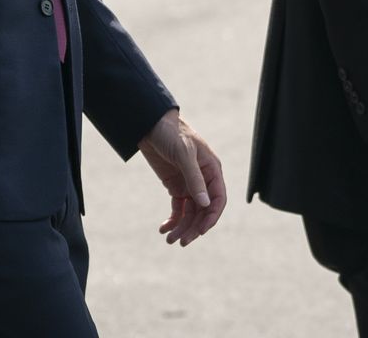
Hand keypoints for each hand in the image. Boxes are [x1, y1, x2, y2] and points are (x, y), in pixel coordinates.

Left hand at [137, 109, 227, 245]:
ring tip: (169, 240)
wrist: (149, 124)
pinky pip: (178, 208)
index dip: (211, 217)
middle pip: (203, 210)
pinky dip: (172, 220)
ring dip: (182, 227)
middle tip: (181, 242)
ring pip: (190, 212)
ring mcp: (189, 184)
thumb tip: (206, 204)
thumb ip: (195, 179)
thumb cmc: (171, 133)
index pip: (218, 199)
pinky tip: (164, 229)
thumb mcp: (184, 154)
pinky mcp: (175, 186)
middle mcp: (203, 180)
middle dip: (193, 227)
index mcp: (212, 170)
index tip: (200, 232)